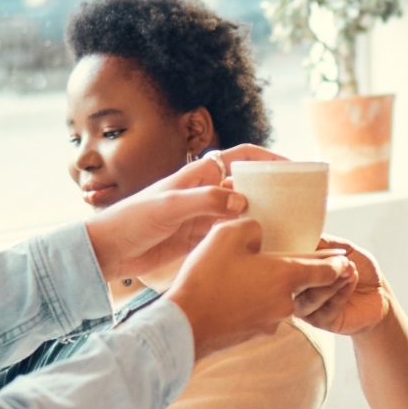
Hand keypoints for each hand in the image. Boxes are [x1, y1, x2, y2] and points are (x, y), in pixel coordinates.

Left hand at [83, 146, 284, 282]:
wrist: (107, 250)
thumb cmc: (131, 220)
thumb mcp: (168, 206)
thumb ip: (204, 201)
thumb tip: (242, 201)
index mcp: (197, 175)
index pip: (238, 157)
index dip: (266, 158)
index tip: (291, 167)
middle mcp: (204, 192)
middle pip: (246, 185)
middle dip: (272, 191)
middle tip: (299, 204)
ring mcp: (203, 217)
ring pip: (242, 213)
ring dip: (263, 218)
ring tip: (290, 229)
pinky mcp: (199, 240)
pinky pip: (231, 235)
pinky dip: (248, 240)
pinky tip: (266, 250)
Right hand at [165, 219, 353, 360]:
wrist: (185, 326)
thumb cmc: (207, 277)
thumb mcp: (227, 235)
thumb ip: (252, 228)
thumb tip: (260, 234)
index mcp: (287, 277)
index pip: (327, 271)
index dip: (337, 263)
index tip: (345, 258)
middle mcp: (285, 303)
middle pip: (307, 286)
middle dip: (311, 274)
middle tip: (312, 260)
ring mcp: (270, 322)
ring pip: (284, 299)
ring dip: (281, 287)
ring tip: (268, 272)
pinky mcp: (252, 333)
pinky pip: (265, 311)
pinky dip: (262, 300)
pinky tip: (245, 290)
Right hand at [299, 237, 393, 336]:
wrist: (378, 295)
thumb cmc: (359, 270)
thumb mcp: (345, 250)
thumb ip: (327, 243)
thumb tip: (311, 236)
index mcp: (298, 272)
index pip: (289, 264)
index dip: (304, 255)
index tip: (322, 248)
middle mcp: (297, 291)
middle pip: (295, 283)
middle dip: (318, 270)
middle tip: (339, 260)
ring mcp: (307, 308)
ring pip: (310, 298)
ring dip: (331, 282)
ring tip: (348, 270)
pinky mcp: (322, 322)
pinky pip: (326, 309)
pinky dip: (340, 293)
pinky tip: (351, 282)